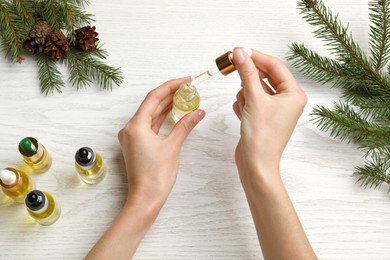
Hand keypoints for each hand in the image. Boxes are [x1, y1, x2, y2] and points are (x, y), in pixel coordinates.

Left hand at [86, 78, 204, 259]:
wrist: (145, 199)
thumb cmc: (155, 177)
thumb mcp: (172, 147)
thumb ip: (185, 126)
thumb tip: (198, 112)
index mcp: (135, 126)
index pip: (154, 97)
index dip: (171, 86)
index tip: (186, 81)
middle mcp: (130, 129)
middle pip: (152, 105)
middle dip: (170, 95)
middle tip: (188, 88)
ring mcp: (133, 137)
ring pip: (151, 115)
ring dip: (167, 106)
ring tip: (185, 97)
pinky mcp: (137, 144)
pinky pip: (151, 125)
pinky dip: (163, 119)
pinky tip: (174, 113)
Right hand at [231, 49, 315, 258]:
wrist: (256, 164)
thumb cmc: (261, 135)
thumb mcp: (254, 99)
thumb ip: (246, 73)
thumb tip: (240, 53)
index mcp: (293, 94)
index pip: (274, 66)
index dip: (256, 56)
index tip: (238, 50)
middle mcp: (287, 100)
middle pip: (264, 76)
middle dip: (248, 76)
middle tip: (232, 66)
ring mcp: (274, 109)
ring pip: (254, 88)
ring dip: (245, 94)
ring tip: (244, 107)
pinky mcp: (263, 116)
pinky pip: (250, 100)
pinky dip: (243, 105)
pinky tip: (242, 116)